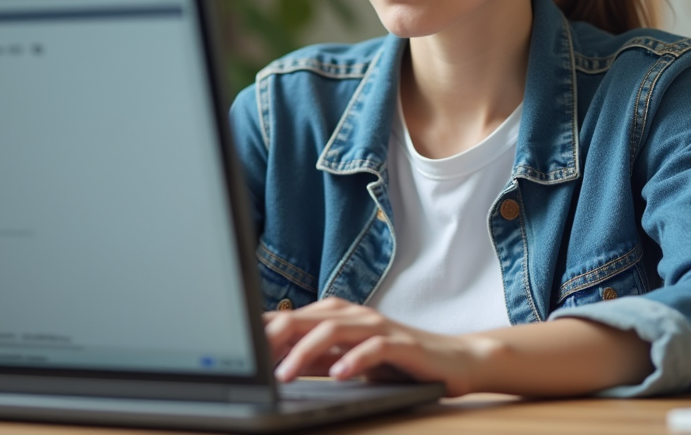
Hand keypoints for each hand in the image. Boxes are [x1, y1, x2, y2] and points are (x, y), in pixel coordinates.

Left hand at [263, 297, 494, 396]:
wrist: (452, 361)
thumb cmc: (396, 362)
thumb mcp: (346, 362)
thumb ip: (313, 359)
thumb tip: (271, 364)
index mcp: (337, 315)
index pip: (293, 317)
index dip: (264, 331)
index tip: (239, 349)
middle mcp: (354, 315)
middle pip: (307, 318)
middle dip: (276, 338)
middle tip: (253, 359)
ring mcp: (378, 326)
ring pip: (334, 331)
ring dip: (305, 353)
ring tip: (286, 375)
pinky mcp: (401, 343)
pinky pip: (373, 348)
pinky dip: (353, 361)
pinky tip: (338, 376)